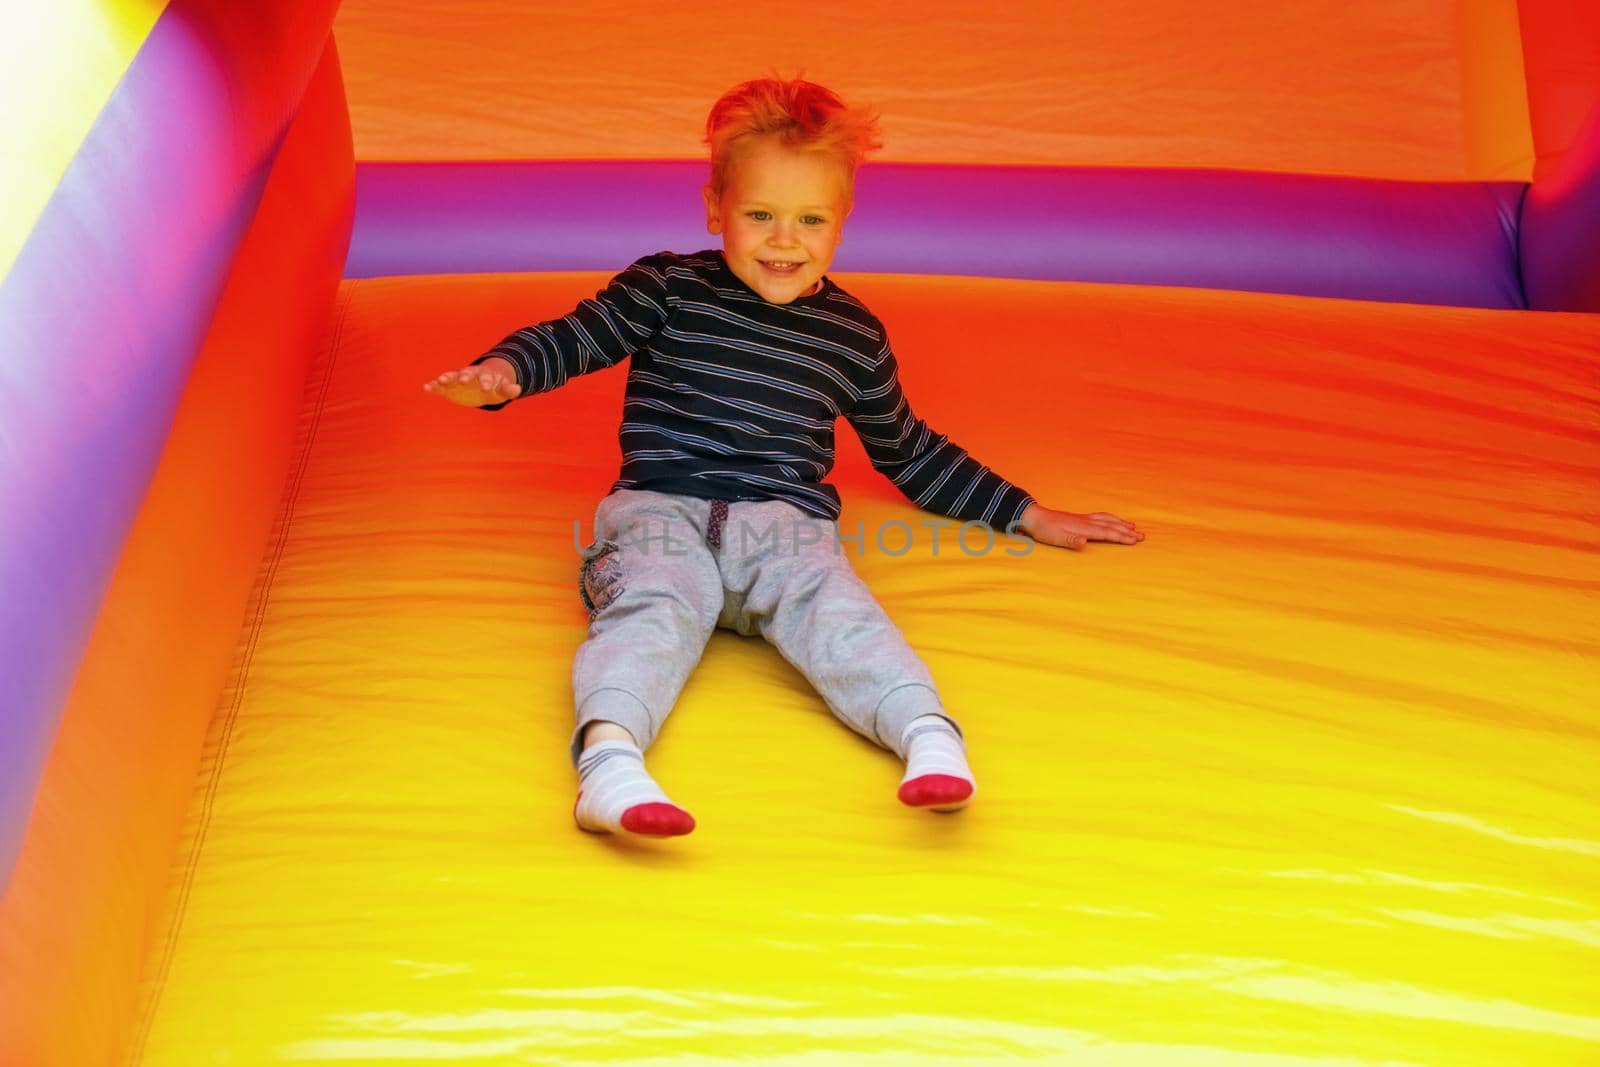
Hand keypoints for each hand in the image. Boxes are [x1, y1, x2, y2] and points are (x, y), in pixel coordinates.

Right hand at [422, 358, 521, 406]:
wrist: (482, 385)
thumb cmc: (494, 387)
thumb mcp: (502, 390)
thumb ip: (508, 389)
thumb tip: (518, 389)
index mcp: (483, 375)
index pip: (485, 377)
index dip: (487, 382)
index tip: (487, 388)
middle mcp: (468, 375)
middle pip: (466, 374)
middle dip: (464, 376)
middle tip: (462, 380)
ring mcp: (457, 380)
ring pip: (450, 377)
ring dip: (445, 378)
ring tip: (439, 380)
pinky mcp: (448, 387)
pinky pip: (439, 386)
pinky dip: (433, 386)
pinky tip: (426, 388)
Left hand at [1016, 503, 1143, 550]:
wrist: (1034, 517)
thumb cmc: (1044, 530)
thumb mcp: (1055, 538)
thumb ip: (1071, 541)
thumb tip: (1084, 542)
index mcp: (1083, 528)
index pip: (1107, 533)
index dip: (1122, 537)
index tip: (1136, 540)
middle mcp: (1086, 521)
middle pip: (1111, 525)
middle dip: (1127, 531)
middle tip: (1142, 536)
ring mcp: (1083, 518)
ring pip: (1107, 519)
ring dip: (1121, 523)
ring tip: (1133, 526)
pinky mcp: (1079, 518)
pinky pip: (1101, 517)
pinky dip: (1110, 518)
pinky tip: (1112, 520)